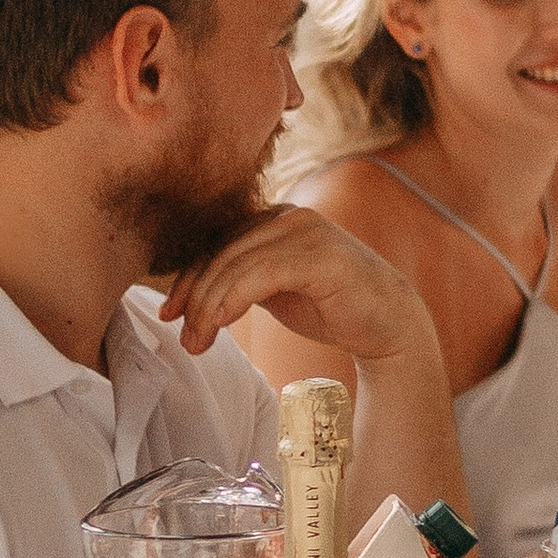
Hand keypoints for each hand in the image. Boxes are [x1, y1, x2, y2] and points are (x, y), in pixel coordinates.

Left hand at [160, 206, 438, 371]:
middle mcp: (290, 215)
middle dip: (194, 297)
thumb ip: (243, 278)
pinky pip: (259, 275)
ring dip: (207, 307)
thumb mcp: (276, 288)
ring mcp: (306, 231)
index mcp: (276, 218)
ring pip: (234, 265)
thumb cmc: (332, 306)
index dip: (188, 277)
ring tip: (196, 342)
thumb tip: (192, 292)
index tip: (169, 312)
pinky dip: (230, 302)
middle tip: (183, 336)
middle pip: (220, 252)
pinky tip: (219, 326)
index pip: (217, 242)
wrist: (388, 323)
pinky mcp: (319, 255)